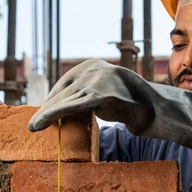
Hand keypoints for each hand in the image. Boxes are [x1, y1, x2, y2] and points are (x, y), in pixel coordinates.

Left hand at [28, 59, 153, 132]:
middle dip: (47, 107)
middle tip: (33, 123)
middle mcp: (95, 68)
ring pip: (64, 99)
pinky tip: (39, 124)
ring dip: (45, 115)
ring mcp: (98, 80)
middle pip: (63, 90)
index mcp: (95, 64)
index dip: (54, 98)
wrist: (157, 112)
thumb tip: (68, 105)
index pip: (67, 81)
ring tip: (33, 127)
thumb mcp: (108, 95)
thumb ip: (90, 94)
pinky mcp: (100, 95)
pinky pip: (70, 107)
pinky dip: (52, 116)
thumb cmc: (134, 107)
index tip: (44, 111)